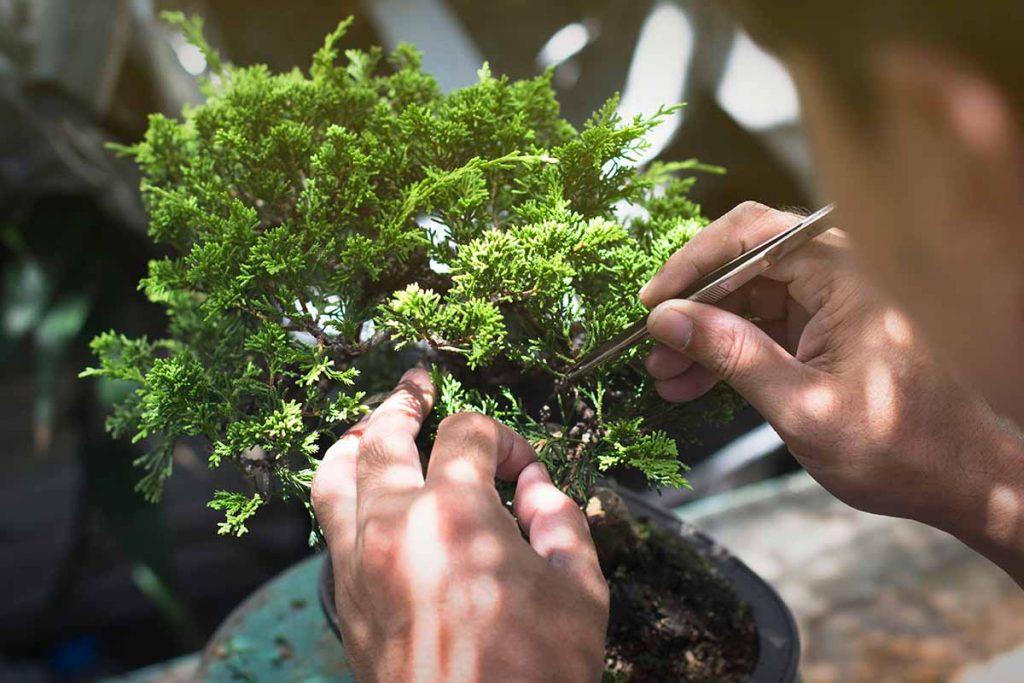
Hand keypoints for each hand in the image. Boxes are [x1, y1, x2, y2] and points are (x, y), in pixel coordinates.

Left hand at [311, 369, 608, 682]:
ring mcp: (358, 561)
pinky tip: (364, 493)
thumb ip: (562, 522)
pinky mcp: (344, 597)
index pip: (468, 434)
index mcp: (456, 515)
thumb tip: (538, 488)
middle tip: (418, 385)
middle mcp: (393, 525)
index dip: (503, 438)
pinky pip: (328, 523)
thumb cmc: (531, 676)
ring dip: (356, 440)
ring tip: (374, 426)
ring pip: (335, 474)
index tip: (524, 470)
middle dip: (406, 402)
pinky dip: (342, 492)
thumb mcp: (579, 593)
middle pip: (384, 435)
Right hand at [640, 202, 1023, 546]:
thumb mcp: (801, 406)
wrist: (961, 481)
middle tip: (650, 349)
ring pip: (746, 299)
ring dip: (703, 336)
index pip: (750, 236)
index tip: (650, 304)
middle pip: (742, 264)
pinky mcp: (824, 330)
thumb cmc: (898, 446)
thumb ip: (732, 354)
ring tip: (663, 375)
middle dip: (691, 308)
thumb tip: (666, 319)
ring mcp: (831, 302)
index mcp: (846, 274)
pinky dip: (728, 353)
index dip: (691, 264)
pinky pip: (762, 326)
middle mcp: (839, 274)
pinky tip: (691, 384)